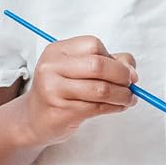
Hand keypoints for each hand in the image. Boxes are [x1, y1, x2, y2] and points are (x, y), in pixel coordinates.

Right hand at [15, 36, 136, 146]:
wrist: (33, 119)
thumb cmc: (60, 91)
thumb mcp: (77, 70)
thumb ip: (105, 62)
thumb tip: (131, 68)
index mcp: (57, 51)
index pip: (93, 45)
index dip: (114, 58)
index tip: (126, 70)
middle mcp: (52, 67)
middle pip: (97, 65)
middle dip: (122, 75)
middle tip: (131, 84)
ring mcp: (54, 89)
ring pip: (100, 89)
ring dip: (122, 95)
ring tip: (128, 99)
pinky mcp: (61, 111)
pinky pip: (97, 107)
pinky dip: (115, 107)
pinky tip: (118, 107)